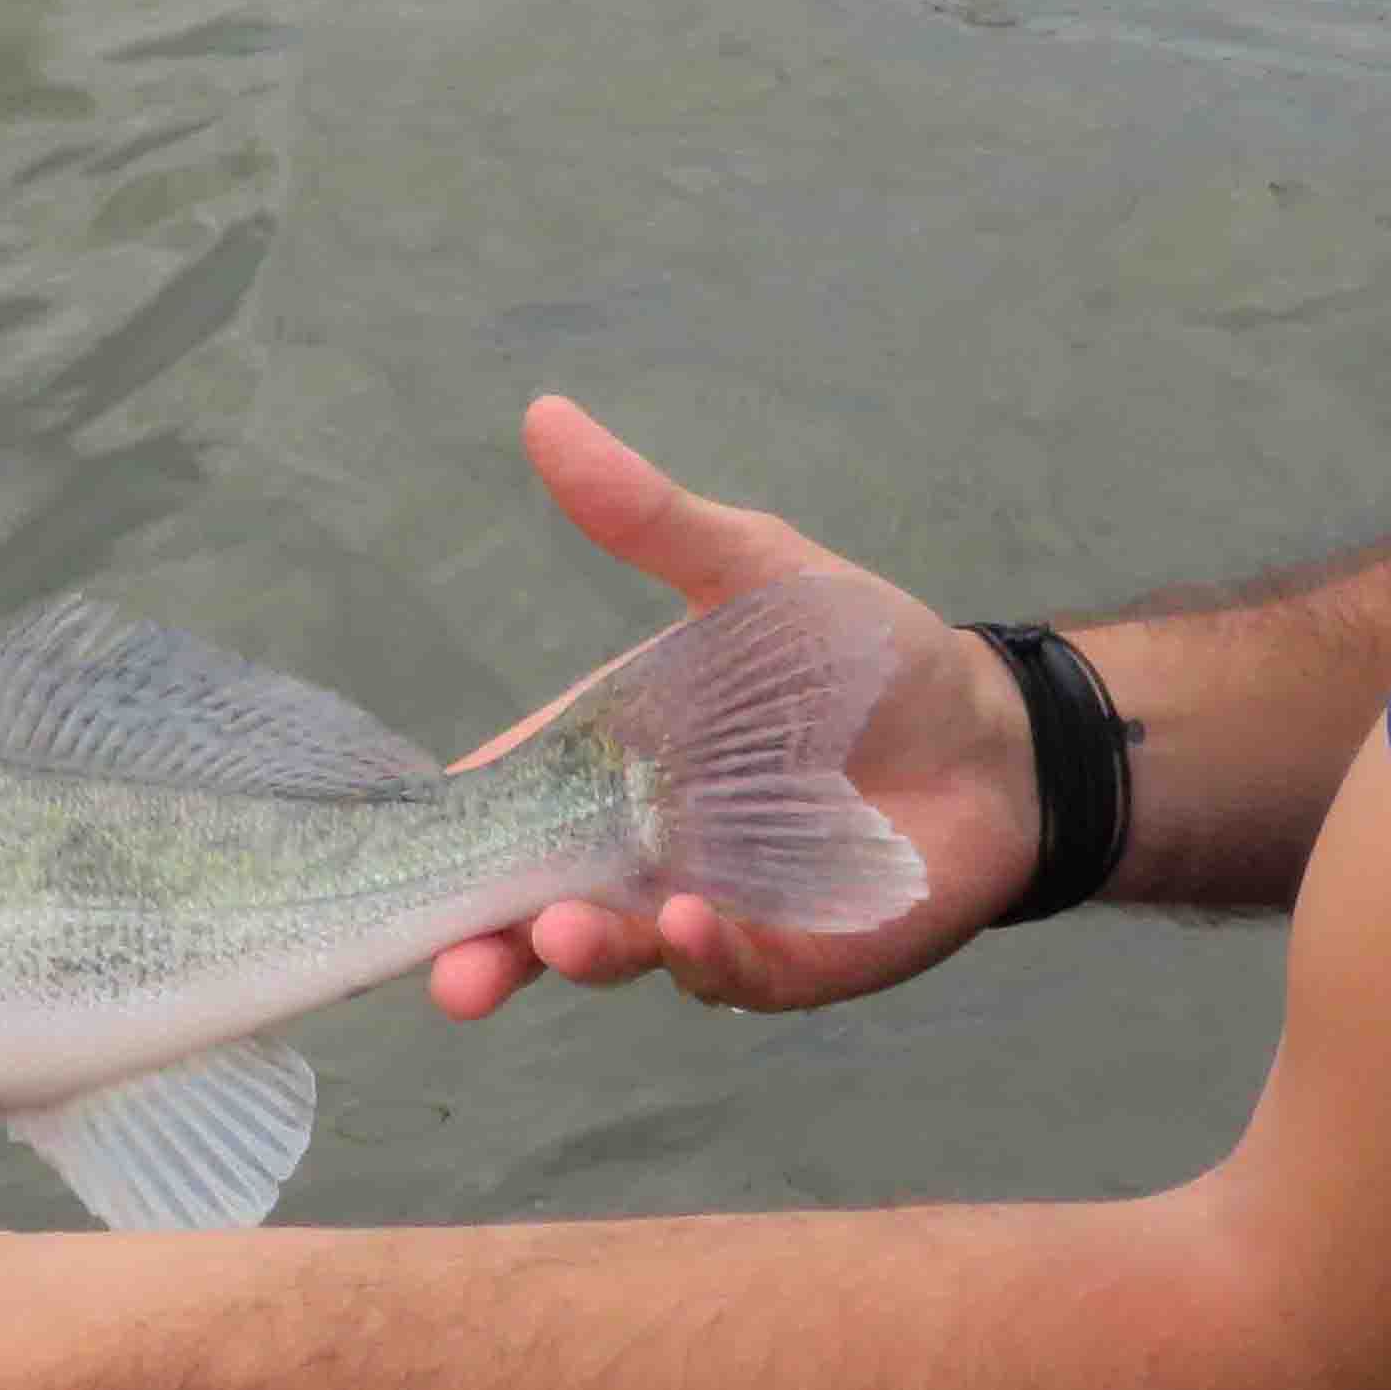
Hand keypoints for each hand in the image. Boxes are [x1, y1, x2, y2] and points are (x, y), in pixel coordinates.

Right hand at [426, 395, 1040, 1019]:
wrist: (996, 733)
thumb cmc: (862, 653)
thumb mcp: (753, 569)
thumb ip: (649, 517)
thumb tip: (544, 415)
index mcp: (611, 764)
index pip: (512, 809)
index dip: (451, 845)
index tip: (394, 873)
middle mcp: (643, 851)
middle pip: (542, 908)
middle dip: (488, 947)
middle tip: (451, 974)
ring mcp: (714, 910)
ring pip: (628, 948)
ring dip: (588, 949)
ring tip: (560, 934)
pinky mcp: (795, 955)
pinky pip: (737, 972)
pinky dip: (706, 957)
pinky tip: (687, 927)